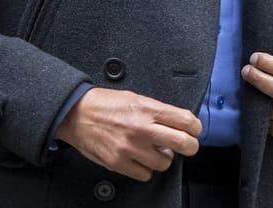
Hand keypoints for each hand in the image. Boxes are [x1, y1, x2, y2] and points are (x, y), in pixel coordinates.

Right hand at [55, 87, 201, 180]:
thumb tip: (178, 123)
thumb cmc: (105, 104)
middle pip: (183, 143)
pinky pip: (145, 174)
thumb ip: (157, 111)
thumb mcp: (136, 98)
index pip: (186, 121)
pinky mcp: (119, 163)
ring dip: (163, 159)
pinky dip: (146, 169)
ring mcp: (131, 148)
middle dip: (190, 146)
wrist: (76, 113)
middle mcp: (142, 129)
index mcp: (148, 109)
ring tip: (155, 151)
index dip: (195, 127)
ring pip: (165, 163)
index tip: (194, 130)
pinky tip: (141, 159)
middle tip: (187, 146)